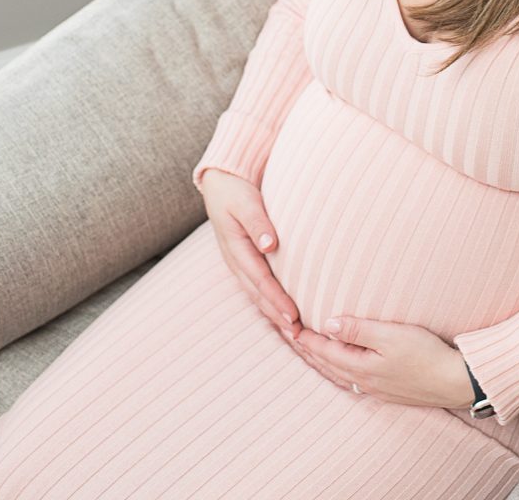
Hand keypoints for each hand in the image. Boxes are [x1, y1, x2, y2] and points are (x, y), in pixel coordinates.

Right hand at [200, 167, 301, 341]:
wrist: (220, 182)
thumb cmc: (234, 191)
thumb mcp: (244, 201)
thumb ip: (257, 222)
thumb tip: (270, 245)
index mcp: (235, 247)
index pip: (259, 278)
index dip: (276, 299)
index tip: (293, 316)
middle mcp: (234, 259)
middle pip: (257, 293)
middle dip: (276, 315)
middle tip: (298, 335)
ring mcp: (237, 262)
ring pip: (256, 294)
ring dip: (273, 313)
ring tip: (292, 332)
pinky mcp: (243, 261)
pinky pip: (256, 286)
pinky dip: (269, 302)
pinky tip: (281, 313)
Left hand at [292, 316, 475, 407]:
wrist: (457, 382)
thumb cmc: (426, 355)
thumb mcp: (391, 335)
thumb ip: (358, 330)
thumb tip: (328, 324)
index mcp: (360, 368)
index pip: (323, 350)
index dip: (304, 337)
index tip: (287, 325)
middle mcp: (363, 382)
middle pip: (326, 364)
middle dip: (306, 349)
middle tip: (288, 334)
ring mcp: (376, 389)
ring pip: (337, 373)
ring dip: (320, 359)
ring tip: (307, 348)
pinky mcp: (388, 390)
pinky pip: (351, 378)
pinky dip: (337, 367)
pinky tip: (339, 363)